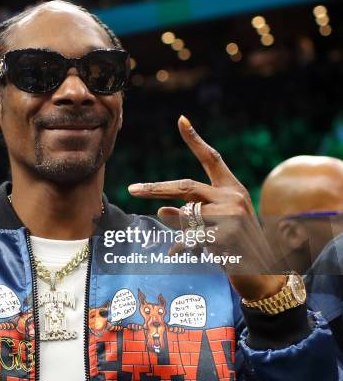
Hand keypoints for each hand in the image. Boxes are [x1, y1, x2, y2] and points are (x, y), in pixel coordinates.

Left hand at [128, 115, 284, 300]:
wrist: (262, 273)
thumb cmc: (233, 245)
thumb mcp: (213, 224)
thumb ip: (189, 214)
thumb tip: (161, 212)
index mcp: (231, 188)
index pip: (212, 158)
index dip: (195, 139)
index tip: (181, 119)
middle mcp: (233, 197)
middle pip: (185, 186)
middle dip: (156, 188)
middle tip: (132, 189)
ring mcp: (232, 215)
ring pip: (186, 216)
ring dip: (178, 230)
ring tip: (185, 244)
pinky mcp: (227, 235)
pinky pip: (190, 238)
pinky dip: (180, 247)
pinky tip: (179, 254)